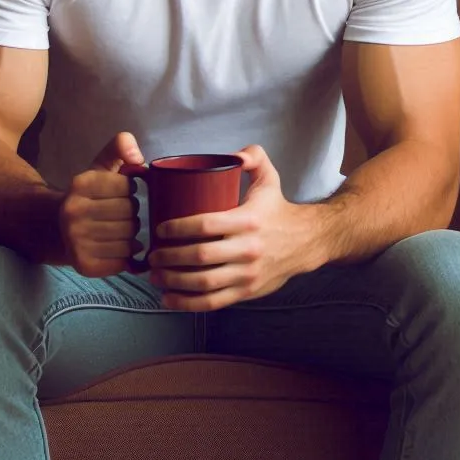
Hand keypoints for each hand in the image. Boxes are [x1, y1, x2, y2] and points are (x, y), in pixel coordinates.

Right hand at [58, 131, 144, 277]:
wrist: (57, 228)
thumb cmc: (92, 194)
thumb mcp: (102, 165)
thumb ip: (121, 146)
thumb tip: (138, 158)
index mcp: (80, 184)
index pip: (128, 185)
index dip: (131, 189)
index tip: (122, 192)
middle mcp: (73, 211)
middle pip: (131, 212)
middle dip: (134, 213)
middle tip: (123, 214)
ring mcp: (75, 240)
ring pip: (130, 238)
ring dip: (133, 235)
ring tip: (122, 230)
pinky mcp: (83, 265)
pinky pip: (123, 260)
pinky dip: (127, 255)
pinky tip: (118, 247)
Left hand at [149, 145, 309, 311]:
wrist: (306, 241)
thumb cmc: (278, 210)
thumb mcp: (269, 178)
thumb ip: (253, 156)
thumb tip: (232, 156)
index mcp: (249, 220)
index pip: (206, 225)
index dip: (177, 228)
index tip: (160, 229)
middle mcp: (248, 249)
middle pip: (200, 256)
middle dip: (169, 258)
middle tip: (153, 255)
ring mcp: (247, 273)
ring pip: (203, 283)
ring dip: (173, 281)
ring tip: (156, 275)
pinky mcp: (247, 291)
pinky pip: (212, 302)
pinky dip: (186, 304)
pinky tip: (169, 297)